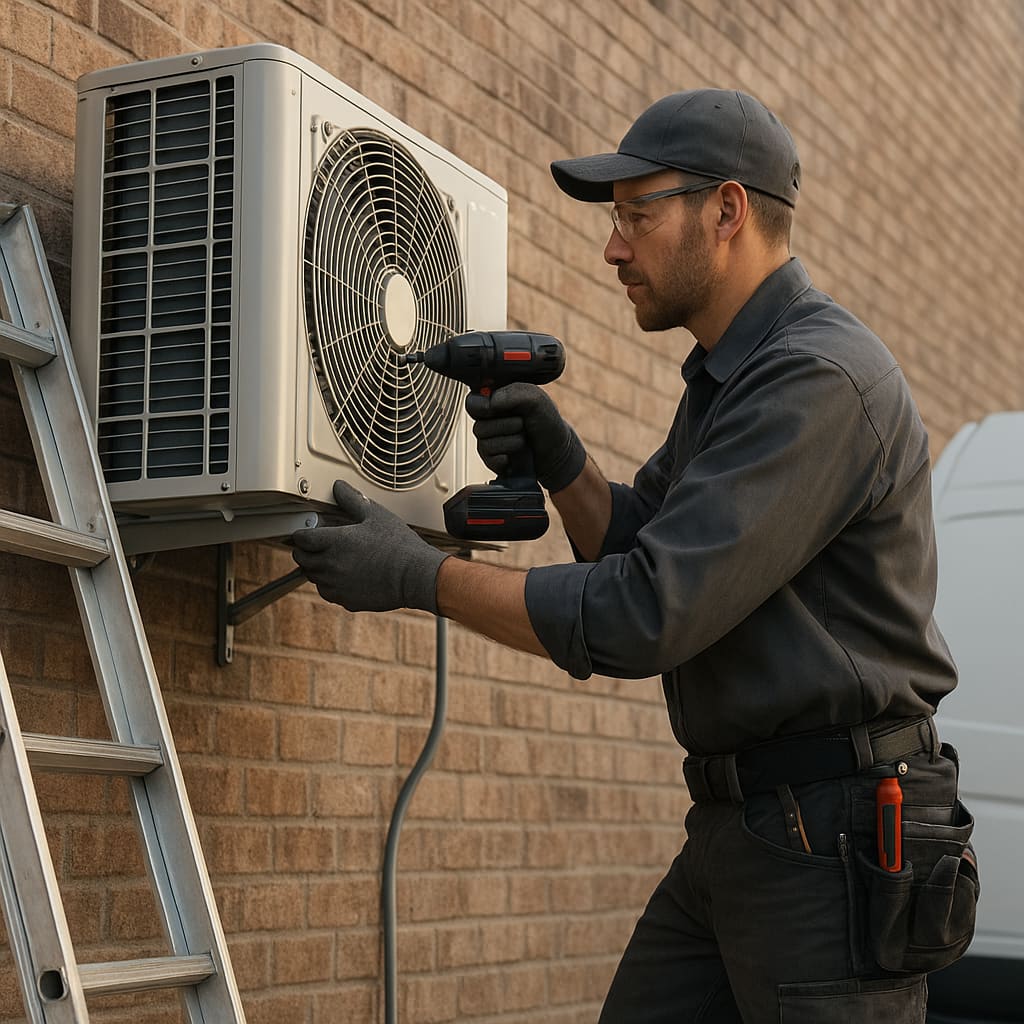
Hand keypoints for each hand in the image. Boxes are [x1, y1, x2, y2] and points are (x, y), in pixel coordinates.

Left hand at [291, 481, 447, 612]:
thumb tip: (339, 487)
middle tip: (318, 544)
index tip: (308, 531)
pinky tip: (345, 576)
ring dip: (317, 567)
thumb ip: (352, 500)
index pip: (301, 538)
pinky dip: (330, 584)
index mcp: (334, 542)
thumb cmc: (399, 545)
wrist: (415, 576)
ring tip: (334, 559)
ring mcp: (337, 586)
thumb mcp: (376, 515)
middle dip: (306, 550)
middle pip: (301, 559)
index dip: (302, 533)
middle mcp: (330, 565)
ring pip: (313, 577)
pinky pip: (328, 592)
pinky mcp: (346, 601)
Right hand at [465, 382, 585, 492]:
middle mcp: (489, 420)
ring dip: (511, 441)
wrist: (556, 451)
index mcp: (496, 401)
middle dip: (504, 426)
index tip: (493, 409)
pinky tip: (517, 453)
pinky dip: (507, 455)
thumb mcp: (536, 399)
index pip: (472, 402)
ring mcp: (488, 441)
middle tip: (521, 423)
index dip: (481, 406)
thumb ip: (513, 394)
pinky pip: (490, 458)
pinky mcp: (491, 459)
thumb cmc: (546, 422)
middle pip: (478, 425)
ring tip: (523, 438)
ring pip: (485, 443)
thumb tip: (490, 402)